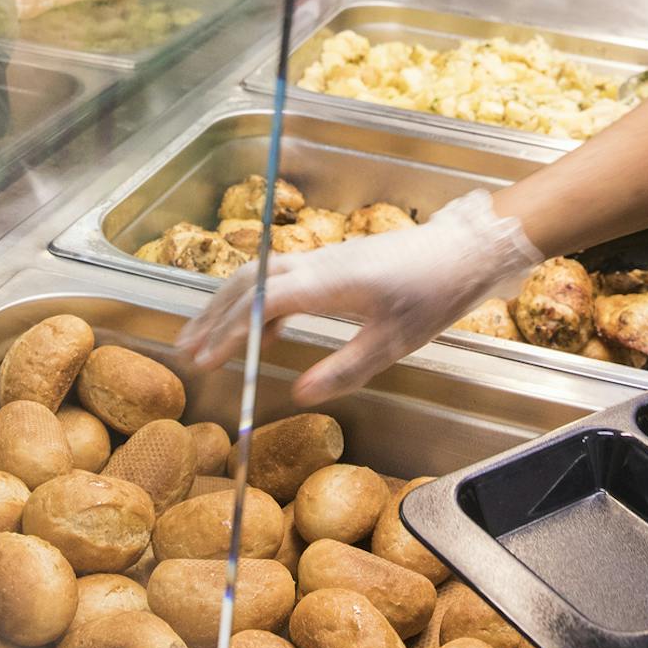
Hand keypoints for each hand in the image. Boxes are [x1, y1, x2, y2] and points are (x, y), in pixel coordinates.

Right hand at [177, 190, 541, 404]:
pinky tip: (260, 333)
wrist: (462, 252)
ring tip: (206, 339)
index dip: (228, 332)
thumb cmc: (432, 295)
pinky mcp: (332, 262)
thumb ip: (344, 369)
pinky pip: (279, 277)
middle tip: (186, 349)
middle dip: (212, 315)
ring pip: (259, 275)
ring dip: (228, 305)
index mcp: (328, 283)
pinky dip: (256, 301)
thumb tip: (299, 394)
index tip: (205, 360)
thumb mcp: (393, 343)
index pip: (261, 304)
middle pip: (247, 281)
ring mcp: (323, 259)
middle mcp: (317, 264)